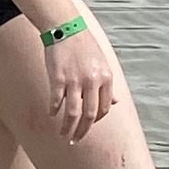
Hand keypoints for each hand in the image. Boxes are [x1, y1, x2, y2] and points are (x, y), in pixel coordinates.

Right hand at [43, 17, 121, 140]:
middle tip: (75, 140)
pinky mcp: (58, 78)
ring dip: (67, 128)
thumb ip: (108, 84)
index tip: (88, 126)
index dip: (96, 120)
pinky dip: (54, 111)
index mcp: (105, 77)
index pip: (104, 108)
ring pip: (73, 113)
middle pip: (90, 115)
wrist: (66, 28)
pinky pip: (56, 101)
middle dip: (82, 131)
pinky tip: (52, 115)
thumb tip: (116, 102)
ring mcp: (75, 80)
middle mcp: (92, 81)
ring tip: (63, 135)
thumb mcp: (102, 63)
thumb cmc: (84, 46)